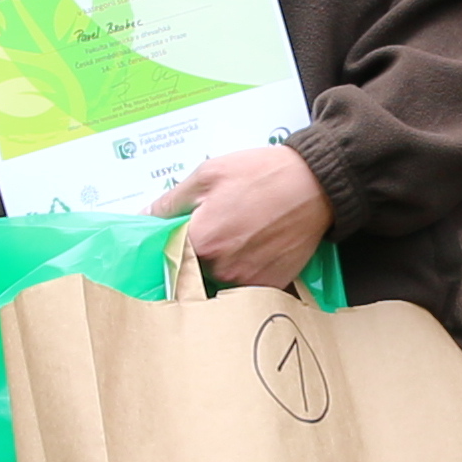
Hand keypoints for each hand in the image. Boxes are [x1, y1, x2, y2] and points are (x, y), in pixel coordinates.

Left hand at [151, 145, 333, 290]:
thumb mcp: (209, 174)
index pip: (166, 256)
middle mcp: (221, 268)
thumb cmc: (262, 175)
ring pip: (217, 281)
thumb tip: (145, 218)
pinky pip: (244, 287)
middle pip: (191, 271)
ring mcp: (247, 281)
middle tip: (215, 230)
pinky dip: (243, 272)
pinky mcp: (269, 285)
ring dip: (219, 265)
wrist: (315, 185)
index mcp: (201, 241)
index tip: (172, 239)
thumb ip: (172, 201)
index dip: (167, 246)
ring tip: (239, 235)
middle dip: (195, 255)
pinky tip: (254, 248)